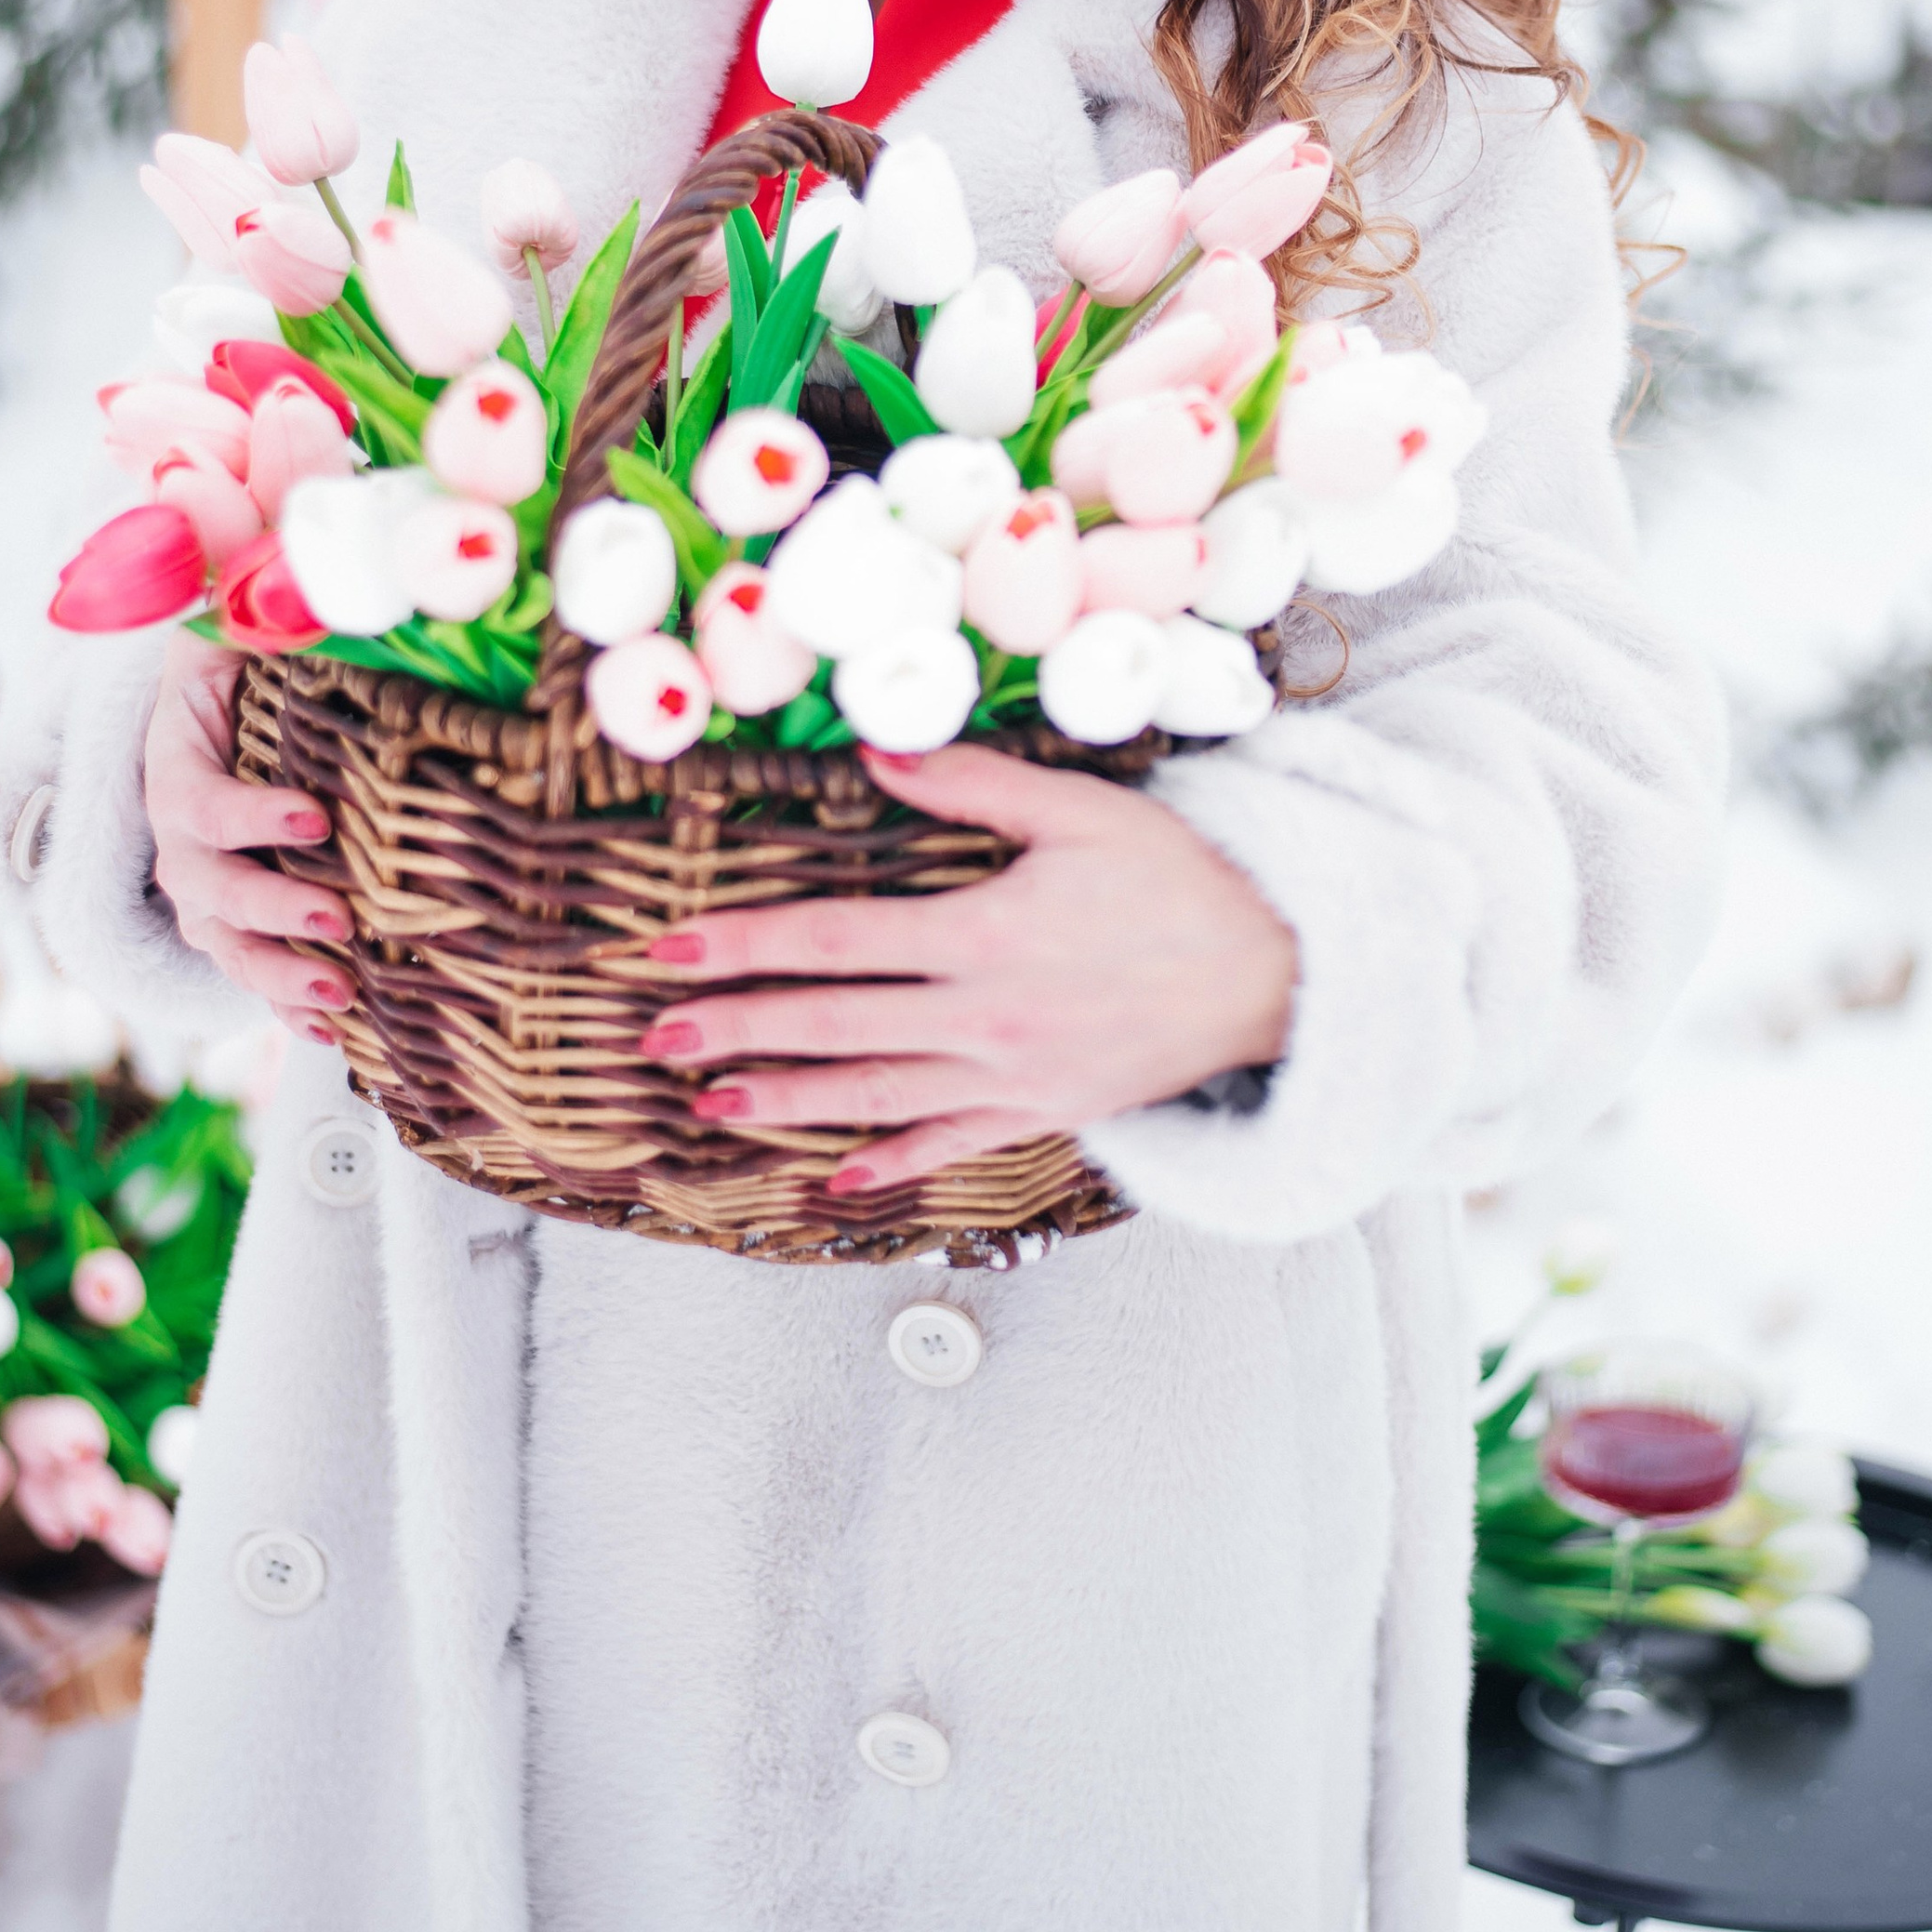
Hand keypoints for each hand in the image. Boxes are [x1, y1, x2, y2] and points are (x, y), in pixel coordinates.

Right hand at [144, 628, 352, 1041]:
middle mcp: (178, 825)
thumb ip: (266, 594)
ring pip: (219, 939)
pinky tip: (333, 1032)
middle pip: (201, 885)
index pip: (194, 799)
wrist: (236, 679)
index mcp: (175, 754)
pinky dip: (284, 1002)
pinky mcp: (233, 907)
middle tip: (338, 917)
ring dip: (275, 973)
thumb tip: (298, 550)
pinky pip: (246, 964)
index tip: (314, 817)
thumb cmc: (250, 642)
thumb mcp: (249, 608)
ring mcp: (201, 873)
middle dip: (268, 908)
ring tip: (338, 994)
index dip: (247, 816)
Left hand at [635, 742, 1295, 1192]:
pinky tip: (834, 1181)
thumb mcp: (1082, 811)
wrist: (1279, 974)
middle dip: (735, 1030)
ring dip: (785, 1100)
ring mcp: (1012, 1077)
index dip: (744, 945)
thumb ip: (972, 784)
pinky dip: (891, 1166)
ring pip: (875, 1094)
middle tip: (652, 1041)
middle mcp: (984, 1018)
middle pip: (833, 1024)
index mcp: (983, 935)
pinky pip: (952, 1146)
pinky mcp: (1046, 1112)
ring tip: (711, 1106)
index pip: (833, 942)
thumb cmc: (1183, 880)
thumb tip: (875, 750)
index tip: (672, 951)